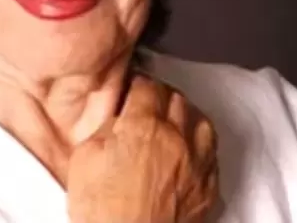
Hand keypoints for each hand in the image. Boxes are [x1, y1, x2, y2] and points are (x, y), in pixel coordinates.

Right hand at [66, 73, 218, 222]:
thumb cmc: (103, 214)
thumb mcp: (84, 160)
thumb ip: (106, 129)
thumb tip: (121, 119)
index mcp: (145, 128)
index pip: (148, 86)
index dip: (137, 86)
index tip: (132, 90)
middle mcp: (178, 141)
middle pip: (178, 99)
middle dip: (161, 98)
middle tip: (147, 106)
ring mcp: (198, 166)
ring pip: (202, 122)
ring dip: (186, 118)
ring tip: (172, 125)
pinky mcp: (208, 190)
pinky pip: (212, 155)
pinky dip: (200, 147)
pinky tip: (186, 153)